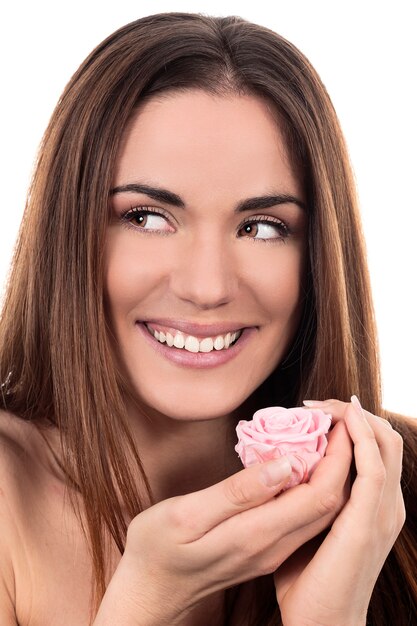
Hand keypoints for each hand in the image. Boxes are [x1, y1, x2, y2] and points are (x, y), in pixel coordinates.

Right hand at [95, 420, 351, 624]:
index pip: (319, 495)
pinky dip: (310, 487)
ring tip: (319, 436)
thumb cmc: (157, 550)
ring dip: (328, 473)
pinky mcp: (265, 551)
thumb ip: (238, 492)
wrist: (149, 594)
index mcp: (257, 534)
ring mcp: (272, 552)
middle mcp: (274, 547)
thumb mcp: (186, 514)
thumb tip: (284, 464)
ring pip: (320, 512)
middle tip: (330, 421)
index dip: (336, 456)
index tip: (333, 421)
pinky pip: (303, 518)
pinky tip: (296, 464)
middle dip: (340, 460)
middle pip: (328, 503)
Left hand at [274, 397, 404, 625]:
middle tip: (318, 404)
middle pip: (385, 438)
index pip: (376, 448)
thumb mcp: (311, 528)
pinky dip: (362, 436)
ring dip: (356, 417)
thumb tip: (284, 468)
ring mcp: (383, 511)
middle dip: (354, 412)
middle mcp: (386, 504)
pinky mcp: (369, 519)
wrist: (322, 624)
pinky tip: (342, 420)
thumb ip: (309, 499)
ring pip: (384, 443)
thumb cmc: (309, 579)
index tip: (316, 412)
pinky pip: (373, 464)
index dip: (352, 422)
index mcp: (374, 505)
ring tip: (325, 406)